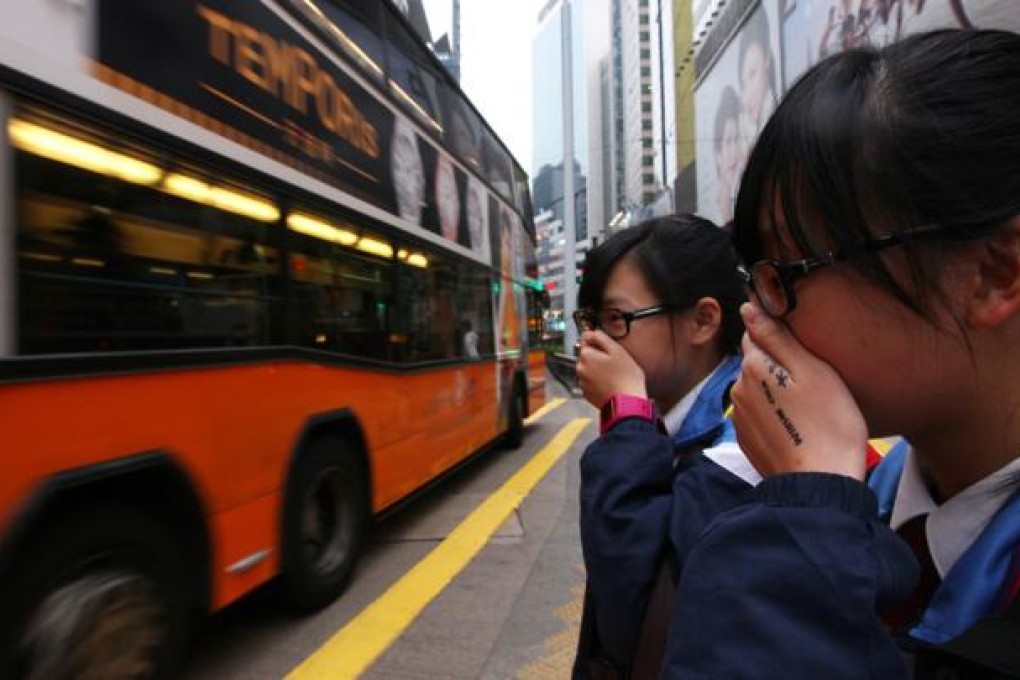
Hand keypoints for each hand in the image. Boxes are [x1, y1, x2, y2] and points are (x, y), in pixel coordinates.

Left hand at [575, 329, 646, 408]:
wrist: (627, 403)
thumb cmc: (626, 377)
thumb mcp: (617, 350)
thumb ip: (601, 338)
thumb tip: (591, 332)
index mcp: (586, 355)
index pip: (586, 340)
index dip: (598, 341)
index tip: (608, 347)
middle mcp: (580, 368)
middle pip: (587, 356)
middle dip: (598, 356)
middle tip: (615, 362)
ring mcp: (583, 382)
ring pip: (589, 369)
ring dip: (598, 369)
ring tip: (614, 375)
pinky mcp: (587, 394)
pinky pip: (591, 382)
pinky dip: (598, 381)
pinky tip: (610, 384)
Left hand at [730, 303, 867, 479]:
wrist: (821, 483)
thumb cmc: (829, 425)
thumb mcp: (813, 370)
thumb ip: (777, 337)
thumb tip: (748, 308)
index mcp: (754, 367)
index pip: (756, 332)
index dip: (779, 335)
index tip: (802, 347)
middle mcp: (738, 389)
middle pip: (756, 360)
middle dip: (777, 363)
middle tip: (812, 378)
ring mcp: (740, 416)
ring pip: (757, 387)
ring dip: (775, 388)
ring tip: (807, 403)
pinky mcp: (747, 438)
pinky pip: (759, 412)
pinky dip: (774, 412)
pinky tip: (797, 422)